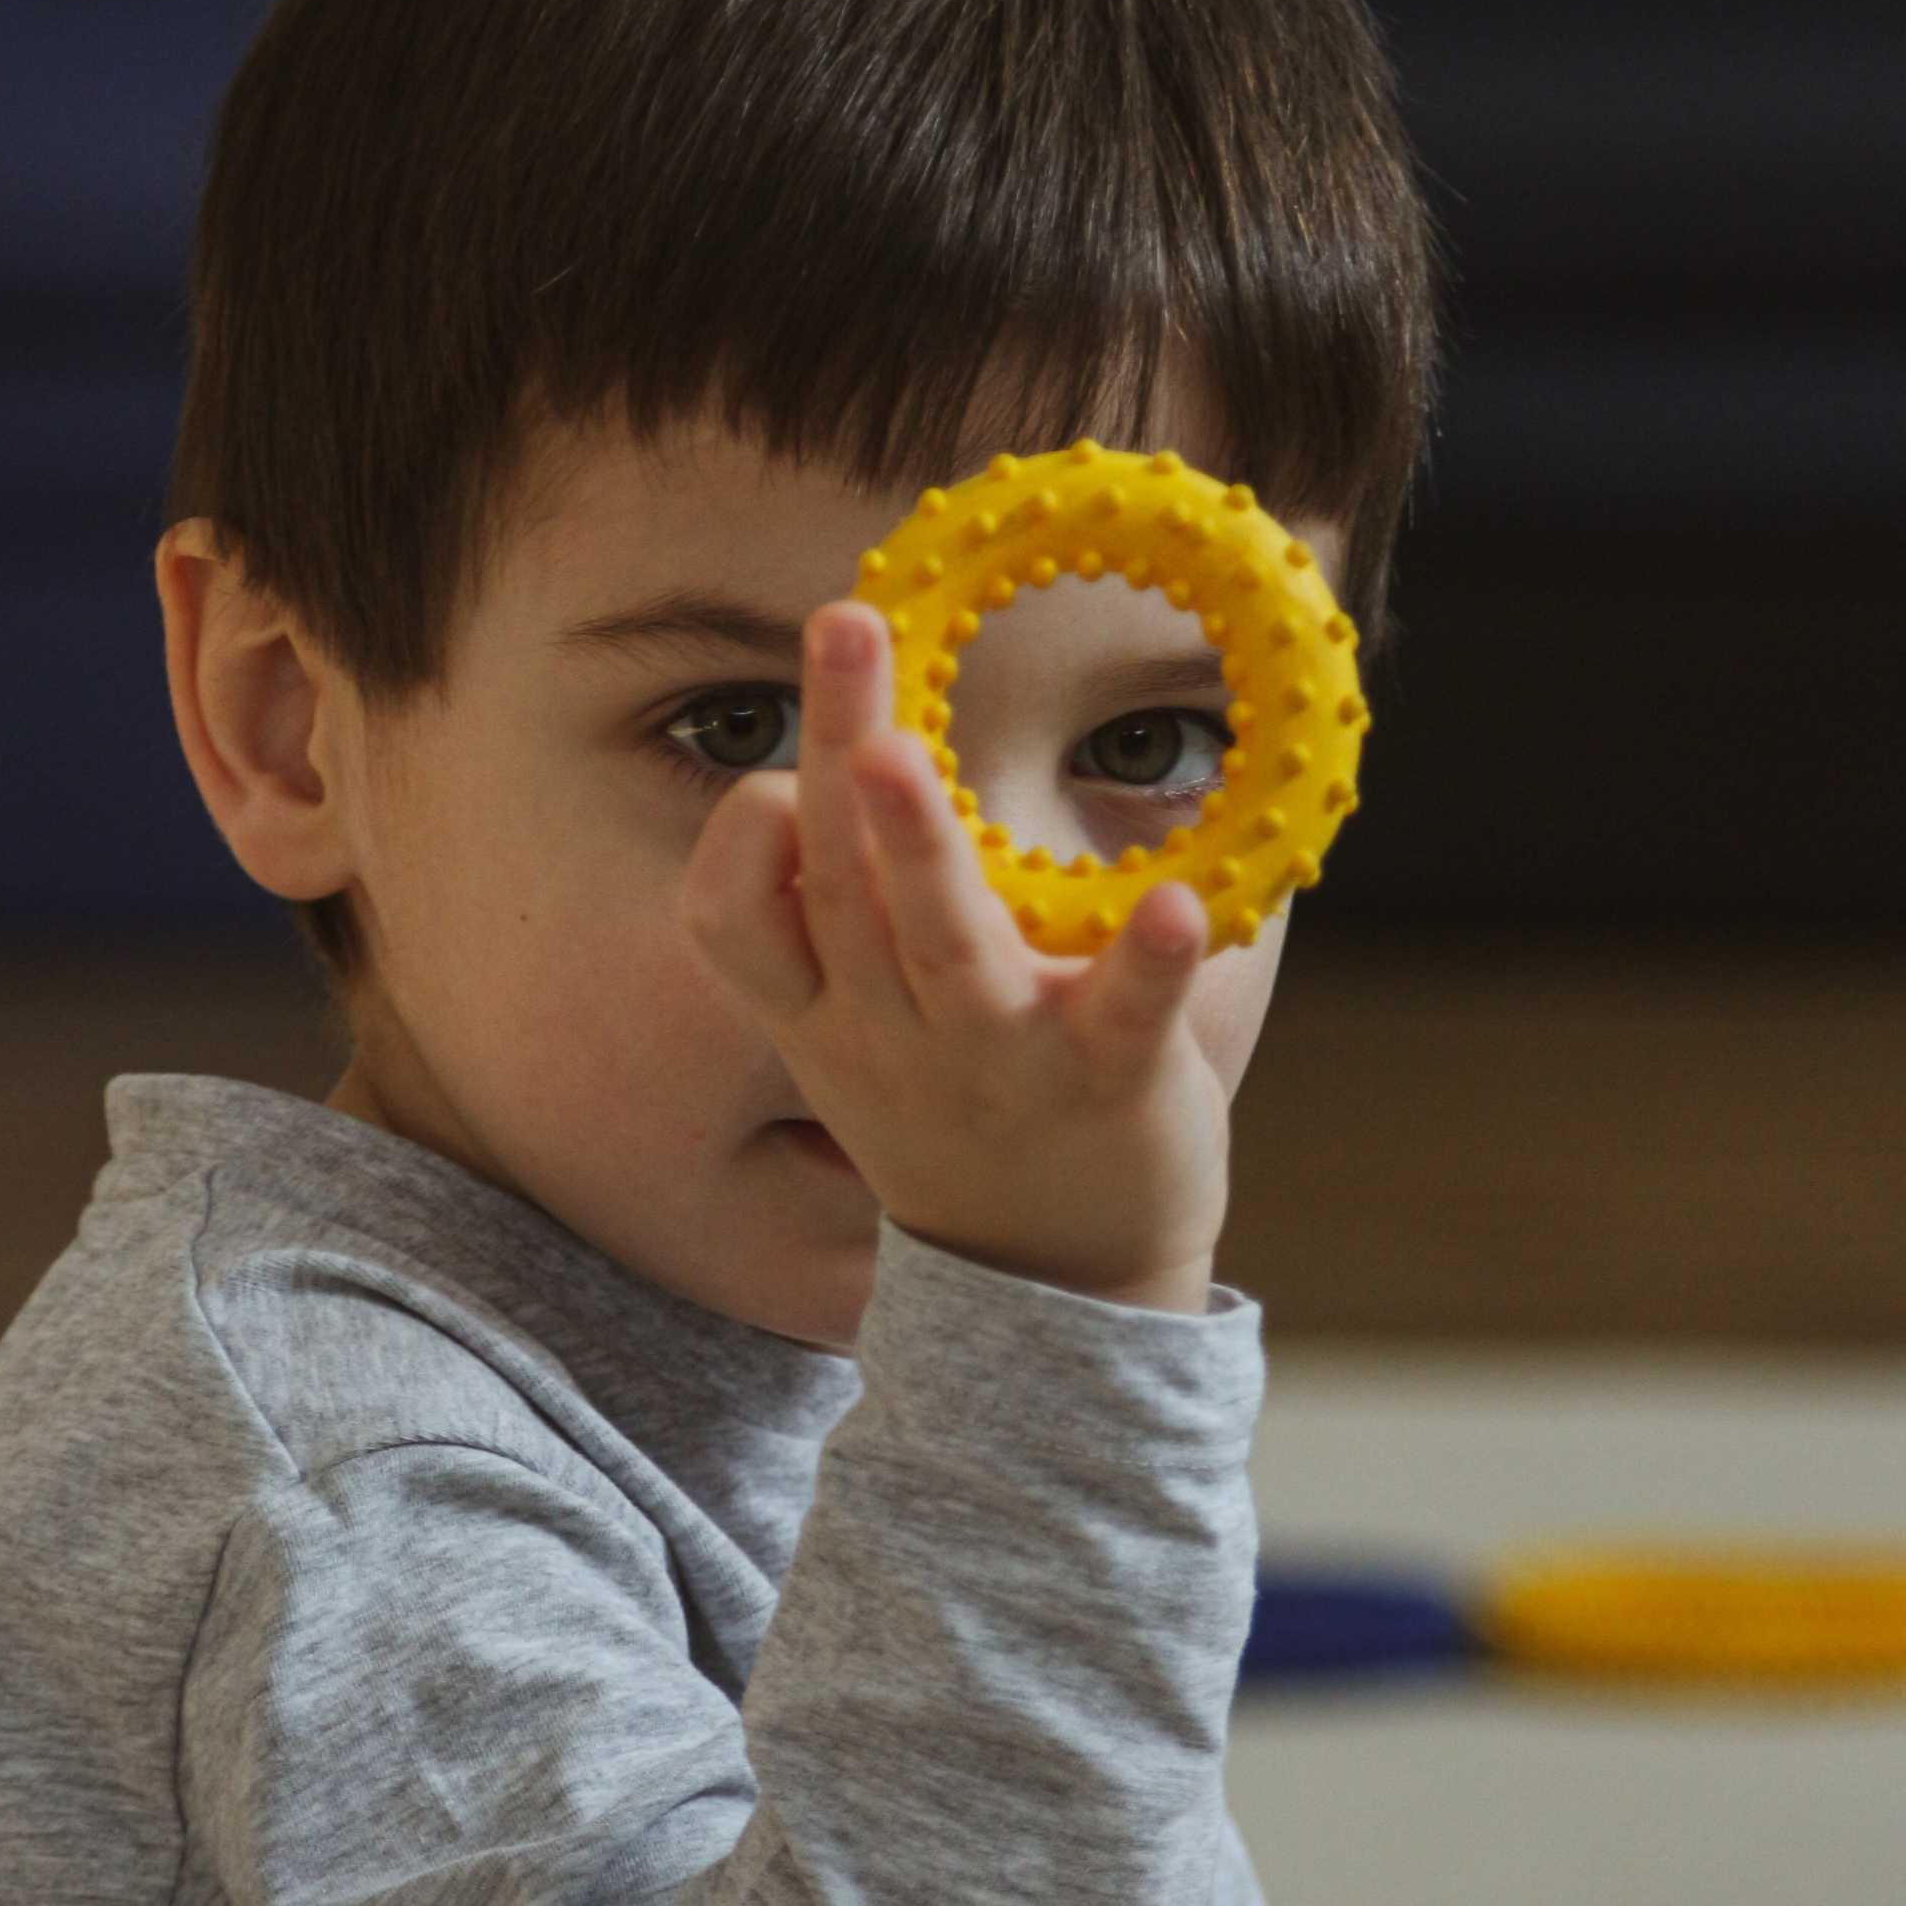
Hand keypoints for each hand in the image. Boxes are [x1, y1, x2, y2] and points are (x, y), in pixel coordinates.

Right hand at [684, 602, 1227, 1312]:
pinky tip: (1175, 907)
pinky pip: (1123, 1020)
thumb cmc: (952, 1112)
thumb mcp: (853, 1028)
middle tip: (842, 622)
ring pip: (945, 947)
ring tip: (902, 756)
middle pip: (842, 881)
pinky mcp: (1107, 1086)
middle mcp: (890, 1031)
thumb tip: (837, 753)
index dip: (741, 838)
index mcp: (823, 1009)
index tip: (777, 771)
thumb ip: (832, 911)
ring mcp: (996, 1063)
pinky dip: (1147, 965)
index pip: (730, 918)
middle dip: (837, 745)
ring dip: (921, 847)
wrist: (1055, 1284)